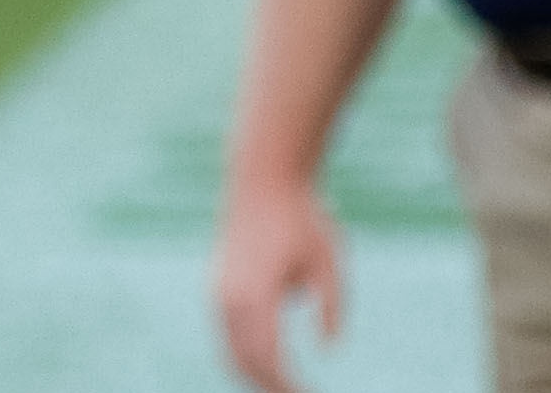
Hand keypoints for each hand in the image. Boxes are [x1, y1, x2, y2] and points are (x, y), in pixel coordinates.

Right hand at [213, 169, 345, 392]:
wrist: (262, 178)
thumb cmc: (301, 218)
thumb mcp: (329, 263)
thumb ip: (331, 308)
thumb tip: (328, 347)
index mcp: (254, 294)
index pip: (267, 359)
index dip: (287, 385)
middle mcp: (228, 296)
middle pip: (243, 361)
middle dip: (270, 387)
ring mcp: (218, 291)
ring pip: (231, 350)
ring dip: (256, 374)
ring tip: (288, 388)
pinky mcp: (219, 285)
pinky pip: (228, 334)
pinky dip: (247, 355)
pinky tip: (272, 363)